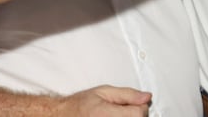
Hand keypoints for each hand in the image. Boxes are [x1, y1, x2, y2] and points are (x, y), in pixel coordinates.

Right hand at [0, 81, 149, 115]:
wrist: (61, 116)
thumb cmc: (79, 105)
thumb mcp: (103, 92)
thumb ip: (127, 94)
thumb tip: (146, 97)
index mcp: (107, 114)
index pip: (140, 113)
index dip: (139, 106)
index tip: (131, 103)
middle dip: (133, 114)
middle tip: (120, 110)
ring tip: (114, 115)